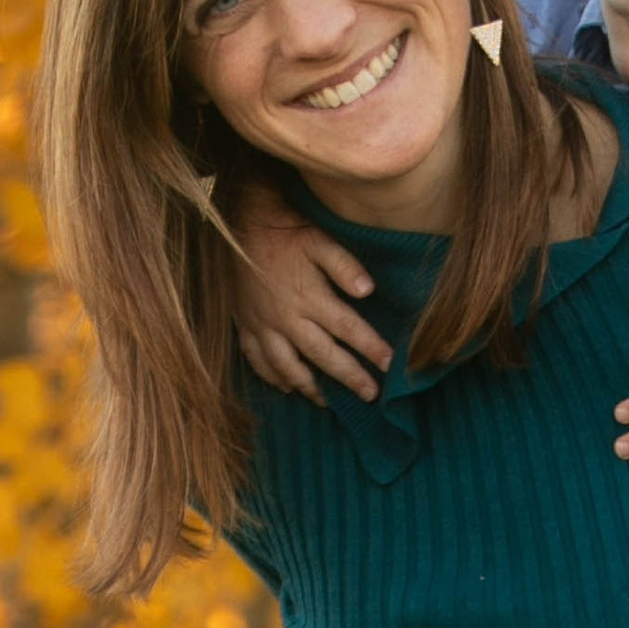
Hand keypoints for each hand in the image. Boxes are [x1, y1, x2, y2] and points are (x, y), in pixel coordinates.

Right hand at [231, 184, 390, 403]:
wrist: (238, 225)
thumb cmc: (284, 231)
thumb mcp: (318, 239)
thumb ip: (344, 265)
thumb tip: (369, 290)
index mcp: (309, 297)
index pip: (347, 329)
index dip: (370, 347)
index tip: (390, 364)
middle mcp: (286, 318)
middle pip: (322, 355)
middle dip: (349, 377)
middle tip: (370, 395)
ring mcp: (263, 325)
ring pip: (287, 366)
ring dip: (309, 387)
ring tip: (327, 402)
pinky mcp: (245, 325)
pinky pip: (257, 360)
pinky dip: (272, 377)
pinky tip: (285, 387)